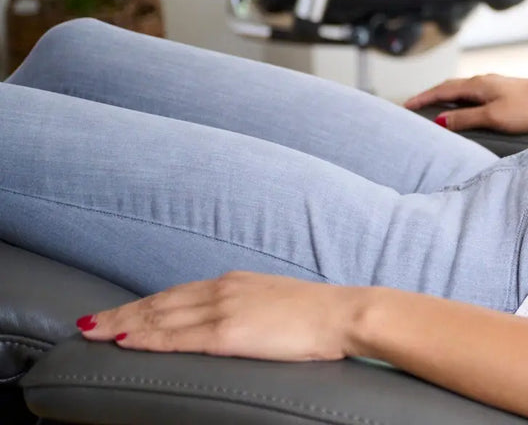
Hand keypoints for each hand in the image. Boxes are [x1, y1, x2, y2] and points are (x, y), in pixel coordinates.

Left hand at [77, 271, 365, 361]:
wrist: (345, 313)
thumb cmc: (320, 314)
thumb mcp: (277, 302)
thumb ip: (250, 307)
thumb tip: (236, 322)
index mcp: (235, 282)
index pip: (176, 293)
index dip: (143, 304)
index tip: (118, 313)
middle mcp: (224, 289)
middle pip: (160, 302)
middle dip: (121, 313)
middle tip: (88, 322)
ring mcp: (224, 309)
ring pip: (160, 316)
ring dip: (123, 323)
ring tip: (94, 331)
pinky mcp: (228, 332)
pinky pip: (177, 336)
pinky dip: (148, 337)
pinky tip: (127, 340)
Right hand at [402, 73, 527, 133]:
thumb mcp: (493, 117)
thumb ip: (466, 118)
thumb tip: (440, 120)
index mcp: (477, 85)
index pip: (441, 90)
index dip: (422, 98)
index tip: (405, 106)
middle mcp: (483, 81)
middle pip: (449, 87)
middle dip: (430, 96)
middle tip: (414, 106)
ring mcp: (494, 84)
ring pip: (462, 89)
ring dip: (445, 97)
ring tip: (433, 108)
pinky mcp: (504, 91)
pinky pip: (473, 93)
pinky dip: (460, 99)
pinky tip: (464, 107)